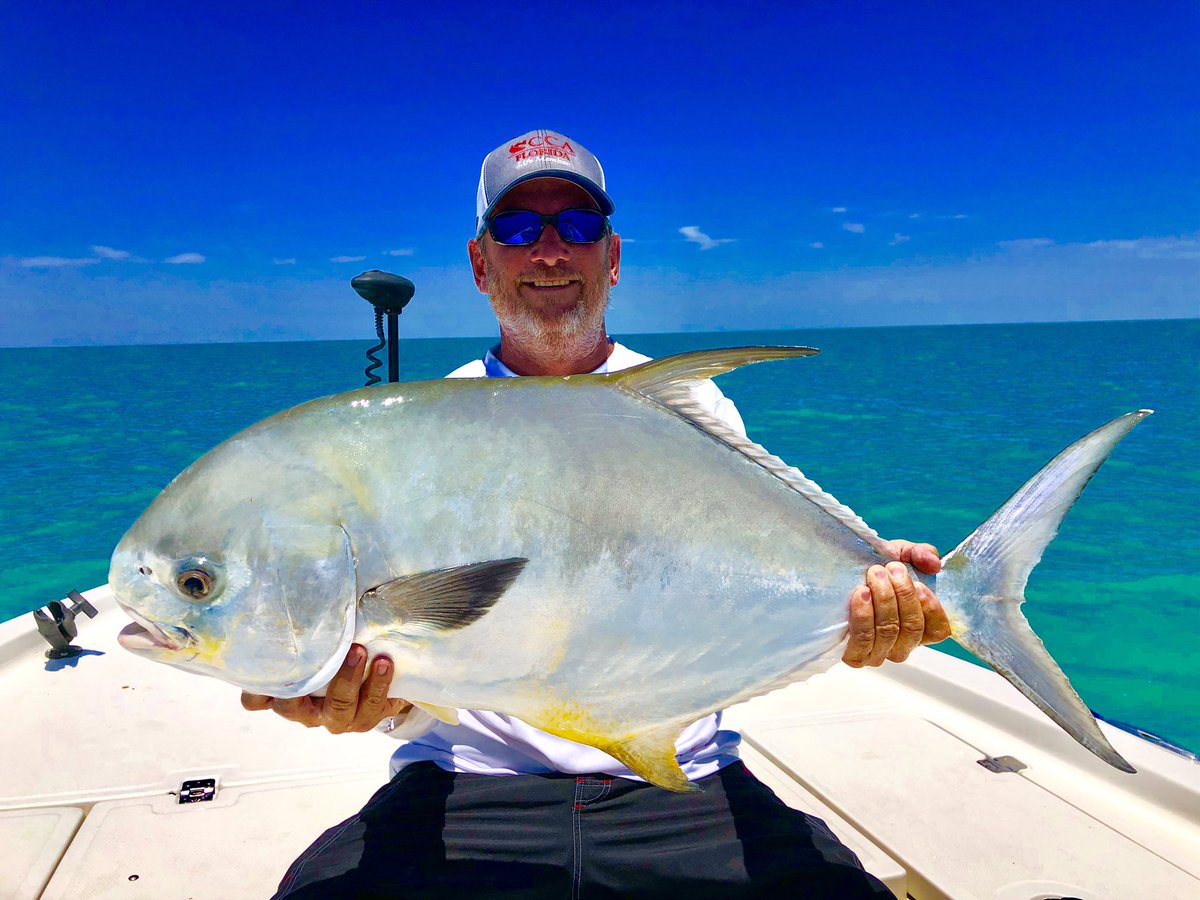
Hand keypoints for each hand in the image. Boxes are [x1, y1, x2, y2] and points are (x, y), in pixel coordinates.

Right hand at [240, 644, 411, 733]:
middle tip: (319, 648)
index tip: (263, 663)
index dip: (255, 689)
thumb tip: (296, 586)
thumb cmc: (333, 651)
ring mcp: (334, 717)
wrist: (376, 676)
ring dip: (348, 678)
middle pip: (292, 706)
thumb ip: (301, 628)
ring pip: (336, 707)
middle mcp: (304, 711)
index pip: (256, 699)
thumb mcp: (315, 641)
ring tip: (361, 651)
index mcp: (283, 694)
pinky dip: (378, 685)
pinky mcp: (365, 718)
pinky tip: (384, 663)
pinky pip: (371, 707)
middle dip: (307, 679)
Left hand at [843, 540, 951, 667]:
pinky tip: (861, 594)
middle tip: (888, 569)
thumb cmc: (876, 570)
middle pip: (912, 627)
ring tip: (874, 575)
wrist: (841, 576)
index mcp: (921, 628)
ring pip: (888, 631)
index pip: (938, 630)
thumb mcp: (901, 555)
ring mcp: (880, 654)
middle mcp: (903, 646)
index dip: (930, 607)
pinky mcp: (856, 657)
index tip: (917, 582)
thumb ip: (921, 554)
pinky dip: (863, 616)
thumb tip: (934, 564)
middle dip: (903, 595)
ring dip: (883, 599)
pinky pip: (863, 642)